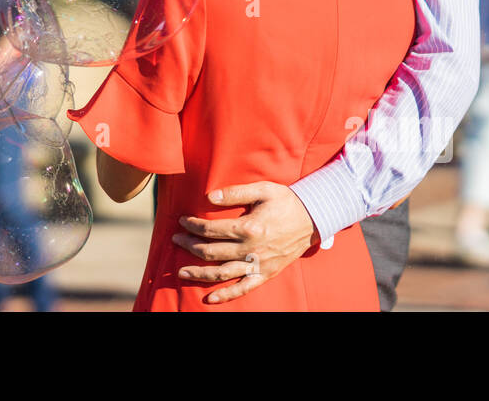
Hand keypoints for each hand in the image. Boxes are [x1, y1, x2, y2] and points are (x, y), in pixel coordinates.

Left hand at [172, 182, 317, 304]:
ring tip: (181, 272)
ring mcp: (258, 264)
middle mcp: (251, 250)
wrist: (313, 218)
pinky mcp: (266, 274)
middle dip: (189, 246)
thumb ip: (235, 193)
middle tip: (176, 239)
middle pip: (211, 252)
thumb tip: (209, 196)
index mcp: (248, 227)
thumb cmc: (286, 201)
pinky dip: (226, 296)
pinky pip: (243, 289)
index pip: (210, 230)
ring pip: (222, 274)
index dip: (192, 225)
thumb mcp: (262, 189)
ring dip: (199, 274)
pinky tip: (210, 299)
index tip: (181, 221)